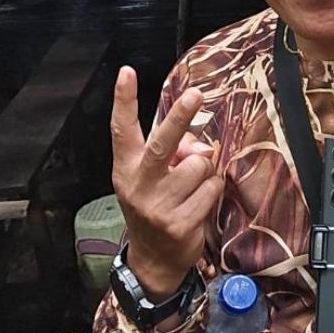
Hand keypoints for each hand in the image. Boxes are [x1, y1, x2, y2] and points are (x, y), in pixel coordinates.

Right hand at [110, 67, 221, 297]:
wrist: (153, 260)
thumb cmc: (155, 205)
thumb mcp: (152, 179)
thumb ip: (172, 154)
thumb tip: (201, 146)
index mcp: (126, 168)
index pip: (122, 129)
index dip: (123, 100)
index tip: (127, 72)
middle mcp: (138, 186)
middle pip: (162, 144)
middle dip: (180, 117)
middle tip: (196, 94)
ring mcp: (158, 207)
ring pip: (199, 166)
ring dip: (204, 171)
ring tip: (192, 187)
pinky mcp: (180, 224)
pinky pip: (211, 188)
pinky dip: (212, 190)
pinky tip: (199, 203)